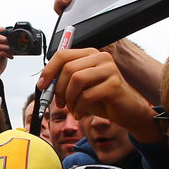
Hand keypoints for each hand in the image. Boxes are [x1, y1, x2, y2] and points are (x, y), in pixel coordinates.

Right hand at [0, 27, 10, 96]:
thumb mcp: (1, 53)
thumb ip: (4, 47)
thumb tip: (13, 41)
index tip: (4, 29)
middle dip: (4, 38)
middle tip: (11, 42)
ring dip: (8, 47)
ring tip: (12, 51)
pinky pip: (0, 53)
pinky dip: (8, 53)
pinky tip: (11, 57)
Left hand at [36, 47, 157, 142]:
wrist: (127, 111)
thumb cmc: (102, 98)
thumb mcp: (81, 87)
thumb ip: (65, 80)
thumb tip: (44, 83)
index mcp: (90, 54)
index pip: (63, 54)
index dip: (49, 70)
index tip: (42, 85)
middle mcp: (101, 57)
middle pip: (68, 68)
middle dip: (58, 89)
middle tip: (59, 103)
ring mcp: (109, 69)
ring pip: (77, 80)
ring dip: (69, 99)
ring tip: (72, 109)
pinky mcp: (114, 85)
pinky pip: (87, 95)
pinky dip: (79, 108)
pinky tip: (80, 113)